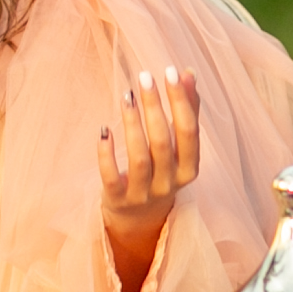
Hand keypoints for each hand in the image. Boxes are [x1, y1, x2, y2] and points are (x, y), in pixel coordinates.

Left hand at [97, 68, 201, 291]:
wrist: (140, 219)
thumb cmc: (162, 171)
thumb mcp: (178, 147)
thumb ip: (186, 111)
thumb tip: (187, 72)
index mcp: (189, 169)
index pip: (189, 132)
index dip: (181, 102)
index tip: (170, 72)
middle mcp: (169, 184)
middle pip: (163, 143)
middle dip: (155, 108)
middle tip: (144, 78)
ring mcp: (143, 194)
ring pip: (139, 158)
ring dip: (132, 125)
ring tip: (126, 95)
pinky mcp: (117, 200)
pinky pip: (112, 177)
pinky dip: (107, 154)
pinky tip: (103, 129)